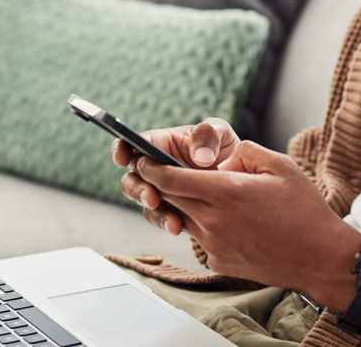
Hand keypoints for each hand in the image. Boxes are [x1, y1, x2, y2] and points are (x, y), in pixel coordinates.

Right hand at [111, 117, 238, 235]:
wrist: (239, 177)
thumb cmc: (223, 147)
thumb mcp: (220, 133)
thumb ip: (208, 135)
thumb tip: (199, 157)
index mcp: (160, 143)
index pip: (132, 144)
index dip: (121, 149)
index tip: (122, 158)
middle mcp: (155, 168)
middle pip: (132, 178)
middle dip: (137, 189)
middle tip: (152, 198)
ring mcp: (161, 190)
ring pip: (143, 201)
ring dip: (154, 211)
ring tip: (171, 220)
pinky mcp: (171, 209)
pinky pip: (160, 217)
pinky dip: (166, 222)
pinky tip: (178, 227)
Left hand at [135, 140, 360, 308]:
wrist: (319, 258)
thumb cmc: (305, 210)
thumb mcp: (281, 166)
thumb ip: (248, 152)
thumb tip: (226, 155)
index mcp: (226, 192)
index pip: (171, 178)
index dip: (151, 167)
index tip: (142, 159)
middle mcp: (214, 220)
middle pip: (170, 198)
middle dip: (158, 184)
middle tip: (153, 171)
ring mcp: (214, 245)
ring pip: (182, 219)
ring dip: (181, 205)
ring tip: (196, 193)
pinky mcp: (219, 262)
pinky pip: (200, 239)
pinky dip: (202, 226)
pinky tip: (224, 220)